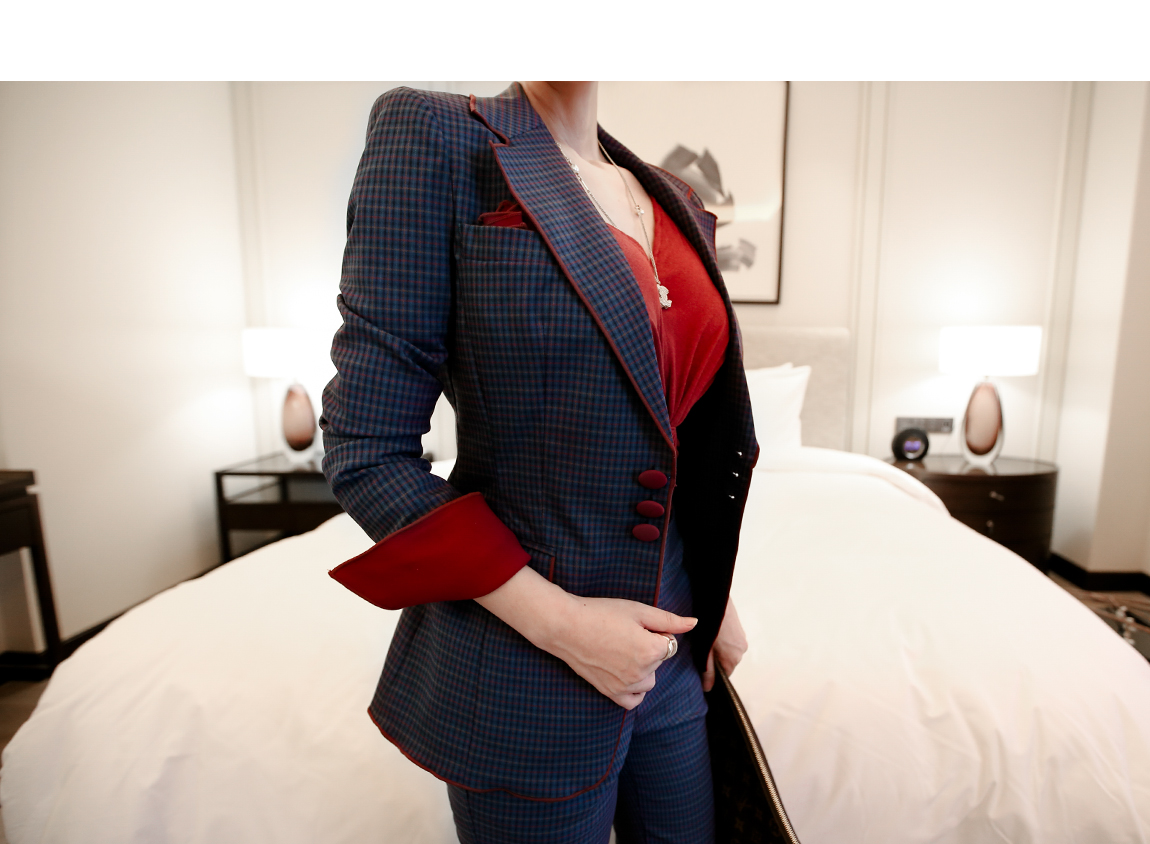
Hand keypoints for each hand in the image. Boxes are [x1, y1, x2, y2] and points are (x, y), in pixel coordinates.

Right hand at [546, 596, 697, 708]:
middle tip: (622, 634)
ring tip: (619, 650)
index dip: (654, 632)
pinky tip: (623, 672)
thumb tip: (695, 623)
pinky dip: (634, 689)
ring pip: (649, 680)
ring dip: (642, 667)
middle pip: (659, 662)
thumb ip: (669, 620)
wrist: (566, 626)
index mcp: (652, 650)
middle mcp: (642, 673)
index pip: (669, 644)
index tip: (634, 626)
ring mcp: (626, 686)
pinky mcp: (611, 693)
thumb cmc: (601, 613)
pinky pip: (634, 700)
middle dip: (648, 648)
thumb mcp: (638, 610)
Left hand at [702, 597, 746, 691]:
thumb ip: (707, 669)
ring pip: (728, 652)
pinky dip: (721, 641)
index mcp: (734, 658)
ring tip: (705, 639)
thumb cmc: (708, 623)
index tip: (701, 665)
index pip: (724, 675)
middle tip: (700, 649)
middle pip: (726, 664)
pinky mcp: (740, 631)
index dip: (712, 673)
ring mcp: (742, 640)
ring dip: (718, 650)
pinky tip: (711, 632)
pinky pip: (730, 643)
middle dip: (714, 660)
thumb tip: (708, 688)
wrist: (715, 597)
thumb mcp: (704, 649)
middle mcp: (742, 651)